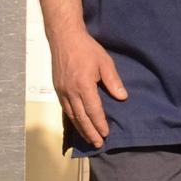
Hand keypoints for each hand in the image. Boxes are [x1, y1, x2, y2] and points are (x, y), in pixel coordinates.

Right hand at [51, 27, 126, 147]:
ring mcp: (62, 90)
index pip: (93, 110)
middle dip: (90, 132)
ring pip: (71, 115)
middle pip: (81, 117)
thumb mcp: (104, 62)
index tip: (106, 134)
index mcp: (84, 85)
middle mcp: (71, 91)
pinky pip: (65, 108)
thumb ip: (113, 81)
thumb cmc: (86, 48)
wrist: (64, 37)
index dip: (100, 124)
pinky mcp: (58, 88)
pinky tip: (77, 123)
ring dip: (80, 128)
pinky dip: (72, 119)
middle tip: (97, 144)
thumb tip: (122, 98)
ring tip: (88, 138)